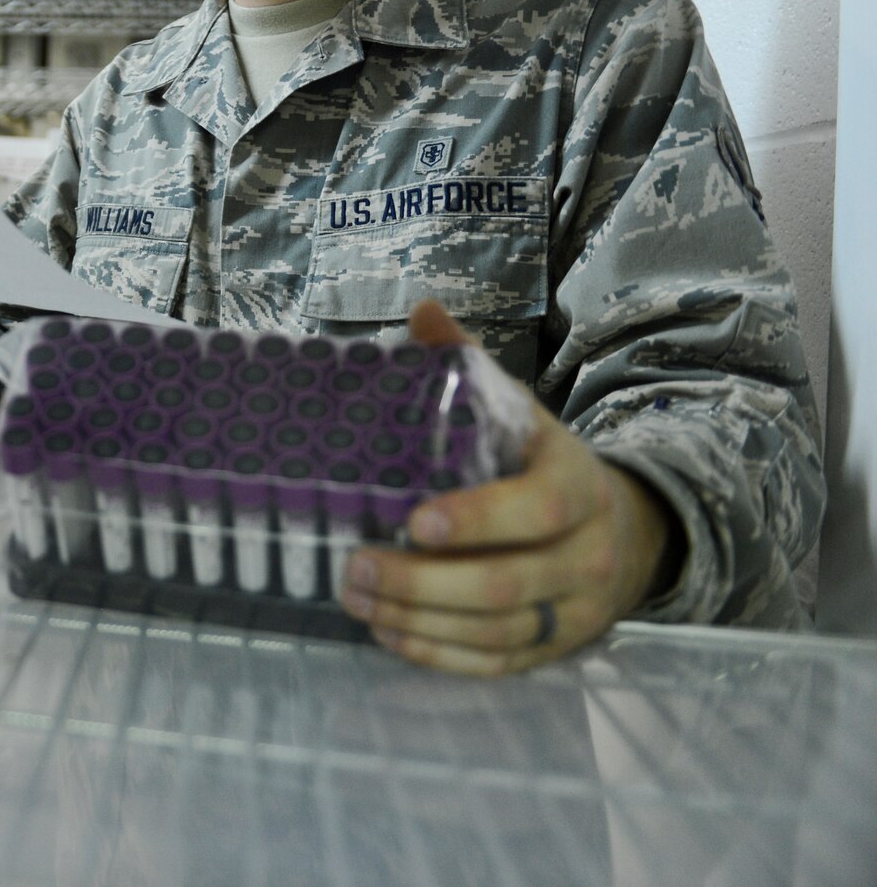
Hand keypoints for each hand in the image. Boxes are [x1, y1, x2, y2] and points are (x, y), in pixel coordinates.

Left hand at [337, 300, 680, 675]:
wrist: (622, 528)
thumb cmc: (539, 463)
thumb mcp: (517, 410)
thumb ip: (469, 366)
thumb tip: (425, 313)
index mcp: (577, 483)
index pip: (537, 509)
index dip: (477, 519)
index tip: (413, 519)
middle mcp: (586, 552)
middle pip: (506, 584)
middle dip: (423, 583)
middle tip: (355, 567)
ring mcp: (574, 608)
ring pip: (496, 630)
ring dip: (418, 621)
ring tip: (355, 598)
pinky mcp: (555, 648)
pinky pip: (497, 663)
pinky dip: (439, 654)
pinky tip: (388, 634)